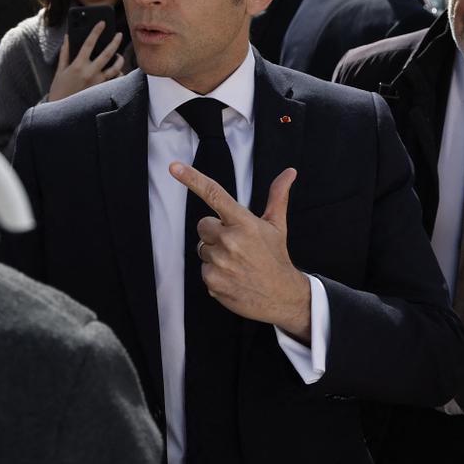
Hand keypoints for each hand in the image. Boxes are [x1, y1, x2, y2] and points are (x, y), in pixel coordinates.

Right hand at [46, 21, 124, 100]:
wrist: (61, 110)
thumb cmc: (59, 89)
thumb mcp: (60, 70)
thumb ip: (65, 53)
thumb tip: (68, 37)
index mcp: (78, 65)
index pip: (89, 43)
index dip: (96, 31)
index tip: (102, 23)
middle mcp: (90, 72)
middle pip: (108, 54)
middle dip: (115, 42)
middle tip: (119, 34)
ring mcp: (98, 82)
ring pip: (115, 68)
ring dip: (119, 59)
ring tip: (118, 55)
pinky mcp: (102, 90)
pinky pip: (114, 80)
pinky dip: (118, 75)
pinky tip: (118, 71)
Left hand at [172, 163, 311, 340]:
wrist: (282, 296)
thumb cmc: (276, 257)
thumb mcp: (277, 225)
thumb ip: (278, 196)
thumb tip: (289, 172)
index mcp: (244, 223)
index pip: (214, 195)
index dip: (192, 179)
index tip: (174, 167)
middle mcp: (230, 240)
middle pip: (203, 225)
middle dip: (215, 232)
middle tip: (236, 245)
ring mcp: (220, 262)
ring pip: (202, 248)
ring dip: (215, 254)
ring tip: (237, 262)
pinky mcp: (212, 281)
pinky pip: (203, 269)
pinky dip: (215, 273)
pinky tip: (232, 276)